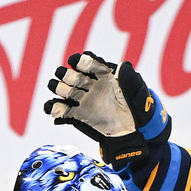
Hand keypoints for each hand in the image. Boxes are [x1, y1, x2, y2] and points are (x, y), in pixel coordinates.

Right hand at [44, 52, 170, 167]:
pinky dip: (56, 109)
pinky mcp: (79, 114)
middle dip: (67, 74)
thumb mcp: (137, 92)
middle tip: (66, 76)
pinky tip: (53, 109)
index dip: (82, 61)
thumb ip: (130, 78)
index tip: (75, 61)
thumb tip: (122, 65)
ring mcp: (84, 99)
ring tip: (56, 88)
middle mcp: (91, 85)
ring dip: (59, 88)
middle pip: (74, 76)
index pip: (90, 64)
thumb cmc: (137, 108)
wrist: (133, 130)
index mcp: (104, 76)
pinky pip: (64, 110)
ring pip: (66, 90)